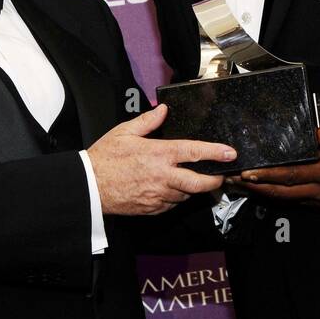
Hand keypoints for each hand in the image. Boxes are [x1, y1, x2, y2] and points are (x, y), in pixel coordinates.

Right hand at [87, 104, 234, 214]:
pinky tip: (172, 188)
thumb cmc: (104, 159)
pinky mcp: (153, 208)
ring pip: (187, 194)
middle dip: (215, 179)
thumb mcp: (124, 132)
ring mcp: (159, 195)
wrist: (89, 187)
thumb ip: (147, 121)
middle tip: (221, 175)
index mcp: (159, 154)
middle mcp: (163, 176)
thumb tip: (162, 110)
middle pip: (200, 182)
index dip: (215, 152)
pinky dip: (177, 196)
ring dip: (193, 187)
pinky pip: (173, 203)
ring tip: (193, 178)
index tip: (230, 153)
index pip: (194, 152)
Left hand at [229, 118, 319, 206]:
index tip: (248, 172)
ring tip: (240, 184)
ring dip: (262, 192)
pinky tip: (260, 186)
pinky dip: (275, 193)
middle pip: (282, 192)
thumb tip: (319, 135)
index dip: (268, 175)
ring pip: (285, 199)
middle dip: (256, 187)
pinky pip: (293, 199)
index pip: (291, 175)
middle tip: (232, 180)